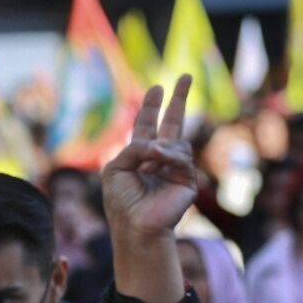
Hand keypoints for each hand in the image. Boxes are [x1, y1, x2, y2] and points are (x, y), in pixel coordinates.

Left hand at [103, 75, 195, 238]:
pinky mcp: (188, 180)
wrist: (134, 225)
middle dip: (179, 99)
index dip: (151, 106)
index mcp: (140, 155)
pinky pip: (181, 158)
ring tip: (148, 163)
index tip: (156, 87)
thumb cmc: (120, 201)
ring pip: (176, 142)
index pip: (147, 125)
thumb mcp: (115, 168)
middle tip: (186, 76)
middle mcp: (160, 159)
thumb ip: (134, 148)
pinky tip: (159, 163)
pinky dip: (167, 158)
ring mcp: (176, 169)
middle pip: (173, 123)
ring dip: (159, 148)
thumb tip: (158, 144)